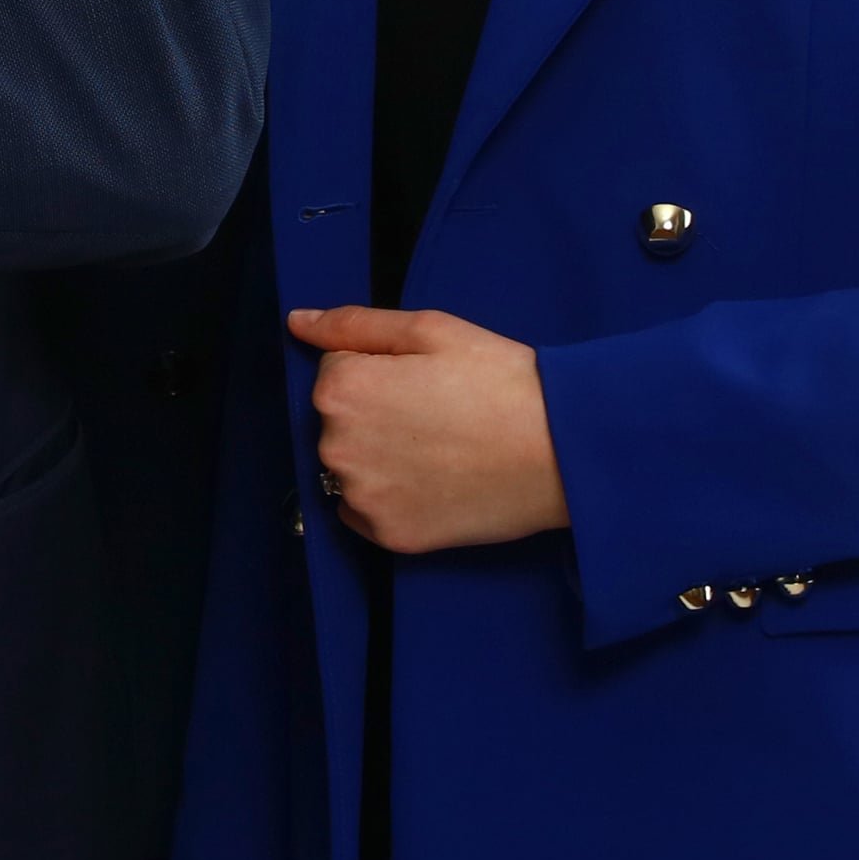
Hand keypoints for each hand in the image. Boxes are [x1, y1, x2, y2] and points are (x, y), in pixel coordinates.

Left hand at [288, 306, 565, 552]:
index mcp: (340, 390)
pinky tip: (433, 482)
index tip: (425, 380)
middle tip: (437, 414)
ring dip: (379, 457)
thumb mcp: (429, 330)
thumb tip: (297, 323)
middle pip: (338, 421)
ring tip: (440, 448)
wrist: (561, 451)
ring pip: (351, 467)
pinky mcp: (388, 536)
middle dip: (374, 412)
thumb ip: (352, 325)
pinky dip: (389, 498)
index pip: (336, 370)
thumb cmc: (499, 381)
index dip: (382, 369)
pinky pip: (365, 512)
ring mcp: (362, 498)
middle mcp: (335, 448)